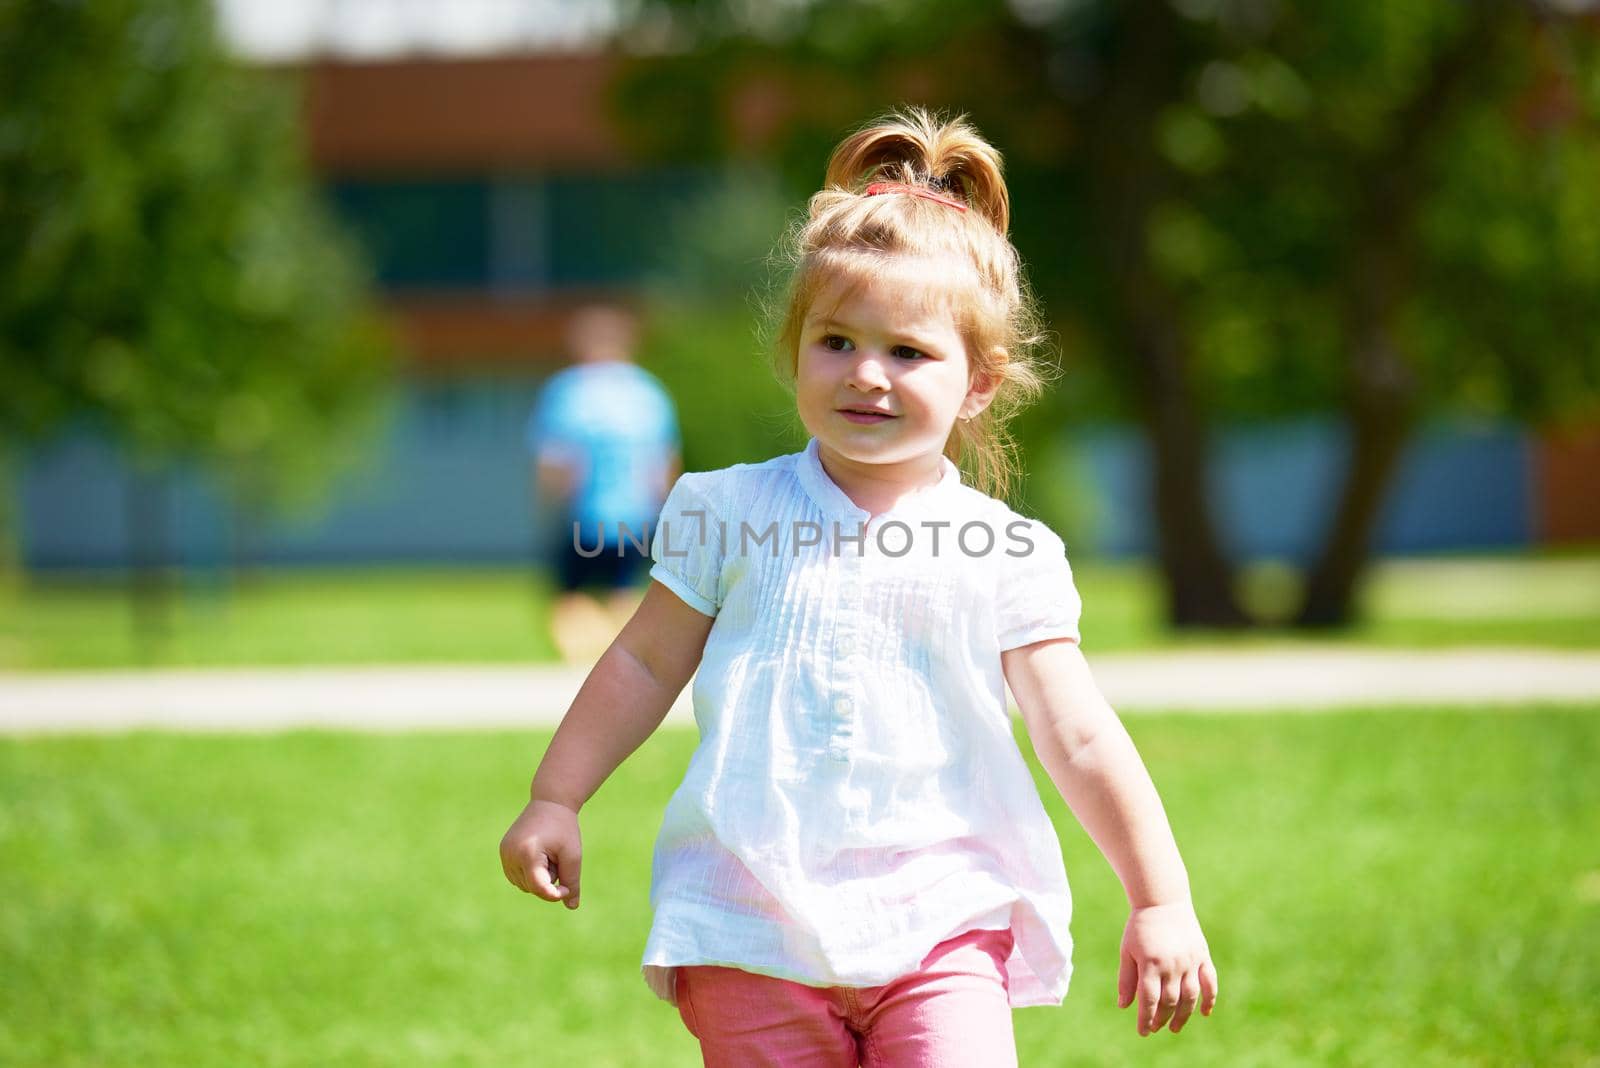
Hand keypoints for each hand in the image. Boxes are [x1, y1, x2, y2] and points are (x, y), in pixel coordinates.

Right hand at [499, 799, 582, 908]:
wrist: (550, 802)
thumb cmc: (564, 828)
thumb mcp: (572, 855)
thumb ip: (572, 882)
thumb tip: (572, 906)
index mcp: (527, 853)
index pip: (538, 888)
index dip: (555, 894)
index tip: (568, 888)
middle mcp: (510, 854)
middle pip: (532, 888)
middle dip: (548, 880)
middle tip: (558, 858)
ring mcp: (504, 853)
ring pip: (524, 885)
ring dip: (539, 877)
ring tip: (548, 854)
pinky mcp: (503, 851)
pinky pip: (516, 876)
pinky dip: (530, 873)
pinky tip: (539, 854)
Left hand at [1117, 901, 1217, 1035]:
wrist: (1162, 901)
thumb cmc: (1140, 927)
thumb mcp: (1127, 951)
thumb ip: (1126, 979)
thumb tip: (1123, 1006)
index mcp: (1150, 963)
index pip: (1149, 999)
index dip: (1145, 1018)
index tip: (1143, 1031)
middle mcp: (1172, 964)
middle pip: (1170, 1001)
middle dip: (1162, 1018)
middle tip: (1156, 1027)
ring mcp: (1190, 960)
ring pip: (1190, 996)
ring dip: (1184, 1015)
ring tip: (1174, 1027)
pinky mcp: (1202, 956)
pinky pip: (1210, 982)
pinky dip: (1210, 998)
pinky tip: (1205, 1013)